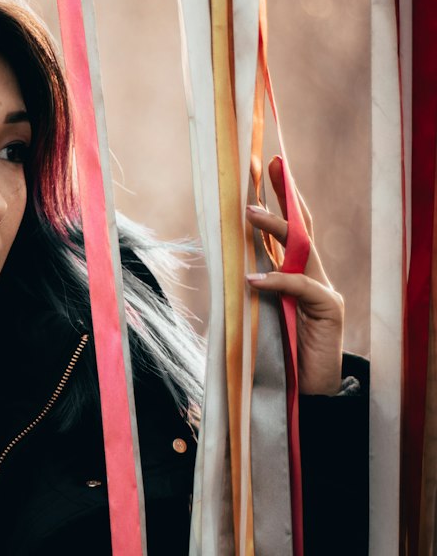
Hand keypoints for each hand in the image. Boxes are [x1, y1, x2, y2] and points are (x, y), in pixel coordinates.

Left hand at [245, 155, 344, 395]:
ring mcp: (323, 289)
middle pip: (300, 225)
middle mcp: (312, 274)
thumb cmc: (281, 354)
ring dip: (274, 226)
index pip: (289, 226)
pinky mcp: (328, 310)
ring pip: (301, 248)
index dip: (279, 195)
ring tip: (248, 210)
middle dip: (284, 192)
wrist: (309, 391)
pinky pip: (302, 288)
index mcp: (296, 272)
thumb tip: (226, 266)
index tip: (264, 164)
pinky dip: (277, 281)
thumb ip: (251, 290)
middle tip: (266, 163)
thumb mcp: (260, 315)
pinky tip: (253, 279)